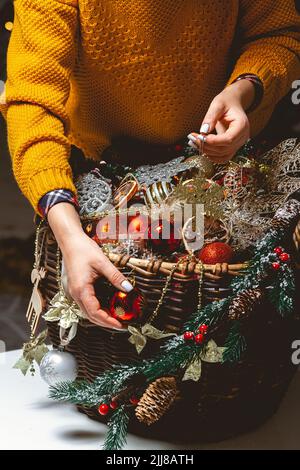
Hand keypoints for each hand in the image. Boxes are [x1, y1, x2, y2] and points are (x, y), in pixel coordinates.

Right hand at [48, 203, 132, 328]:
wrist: (70, 240)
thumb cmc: (83, 249)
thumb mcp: (102, 262)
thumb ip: (116, 277)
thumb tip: (129, 289)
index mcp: (81, 289)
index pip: (94, 312)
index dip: (108, 321)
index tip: (120, 325)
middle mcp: (75, 294)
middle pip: (90, 316)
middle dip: (106, 322)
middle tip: (121, 325)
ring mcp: (74, 291)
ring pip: (87, 311)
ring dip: (101, 317)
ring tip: (116, 318)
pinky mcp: (76, 288)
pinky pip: (86, 303)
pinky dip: (97, 309)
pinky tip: (107, 307)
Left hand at [188, 80, 254, 162]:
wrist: (233, 104)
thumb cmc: (227, 102)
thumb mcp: (218, 104)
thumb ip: (211, 117)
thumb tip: (204, 131)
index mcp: (242, 125)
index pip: (229, 139)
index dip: (214, 141)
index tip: (201, 136)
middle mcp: (242, 137)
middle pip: (225, 149)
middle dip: (207, 146)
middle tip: (193, 138)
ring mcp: (238, 144)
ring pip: (223, 155)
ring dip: (207, 152)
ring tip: (195, 142)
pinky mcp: (232, 147)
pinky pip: (223, 157)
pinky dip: (211, 155)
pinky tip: (202, 147)